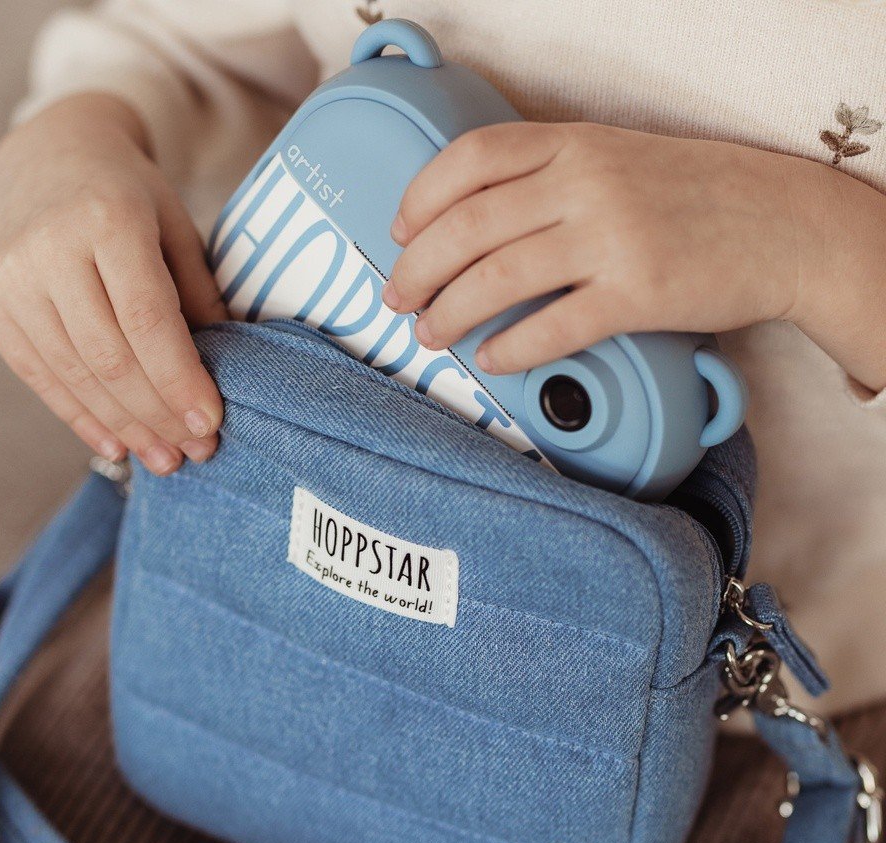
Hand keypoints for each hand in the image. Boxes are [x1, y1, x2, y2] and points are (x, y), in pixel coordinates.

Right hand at [0, 92, 226, 473]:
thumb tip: (227, 374)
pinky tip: (117, 445)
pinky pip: (40, 376)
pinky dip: (81, 417)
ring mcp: (9, 279)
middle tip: (196, 451)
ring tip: (165, 459)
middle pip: (111, 357)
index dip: (180, 381)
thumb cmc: (130, 195)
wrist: (49, 155)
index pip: (148, 321)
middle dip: (158, 414)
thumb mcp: (177, 228)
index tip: (210, 423)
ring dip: (125, 427)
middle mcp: (48, 249)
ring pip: (76, 374)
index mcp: (106, 219)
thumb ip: (199, 296)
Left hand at [382, 122, 806, 376]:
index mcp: (574, 145)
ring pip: (498, 278)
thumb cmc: (694, 194)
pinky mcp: (639, 294)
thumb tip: (476, 221)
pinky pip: (553, 327)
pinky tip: (491, 360)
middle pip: (468, 226)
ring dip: (449, 313)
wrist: (781, 224)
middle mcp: (586, 184)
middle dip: (417, 269)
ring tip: (430, 335)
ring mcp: (612, 238)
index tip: (399, 233)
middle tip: (396, 300)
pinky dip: (510, 348)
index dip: (421, 199)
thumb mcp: (617, 159)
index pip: (471, 160)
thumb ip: (551, 176)